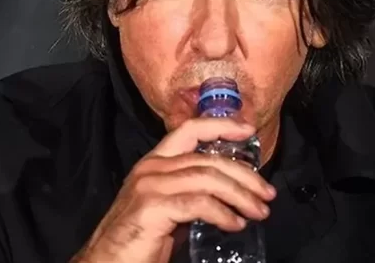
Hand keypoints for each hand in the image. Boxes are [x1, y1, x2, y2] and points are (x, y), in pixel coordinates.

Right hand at [72, 117, 276, 262]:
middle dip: (244, 175)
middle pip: (208, 159)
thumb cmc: (139, 237)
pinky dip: (223, 213)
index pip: (189, 130)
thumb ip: (190, 193)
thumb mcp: (167, 206)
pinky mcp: (153, 207)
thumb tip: (229, 193)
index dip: (221, 125)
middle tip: (266, 194)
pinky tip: (235, 224)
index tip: (248, 130)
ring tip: (258, 212)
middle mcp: (151, 167)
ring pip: (207, 179)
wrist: (107, 261)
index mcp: (154, 162)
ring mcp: (150, 185)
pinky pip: (198, 203)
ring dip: (240, 195)